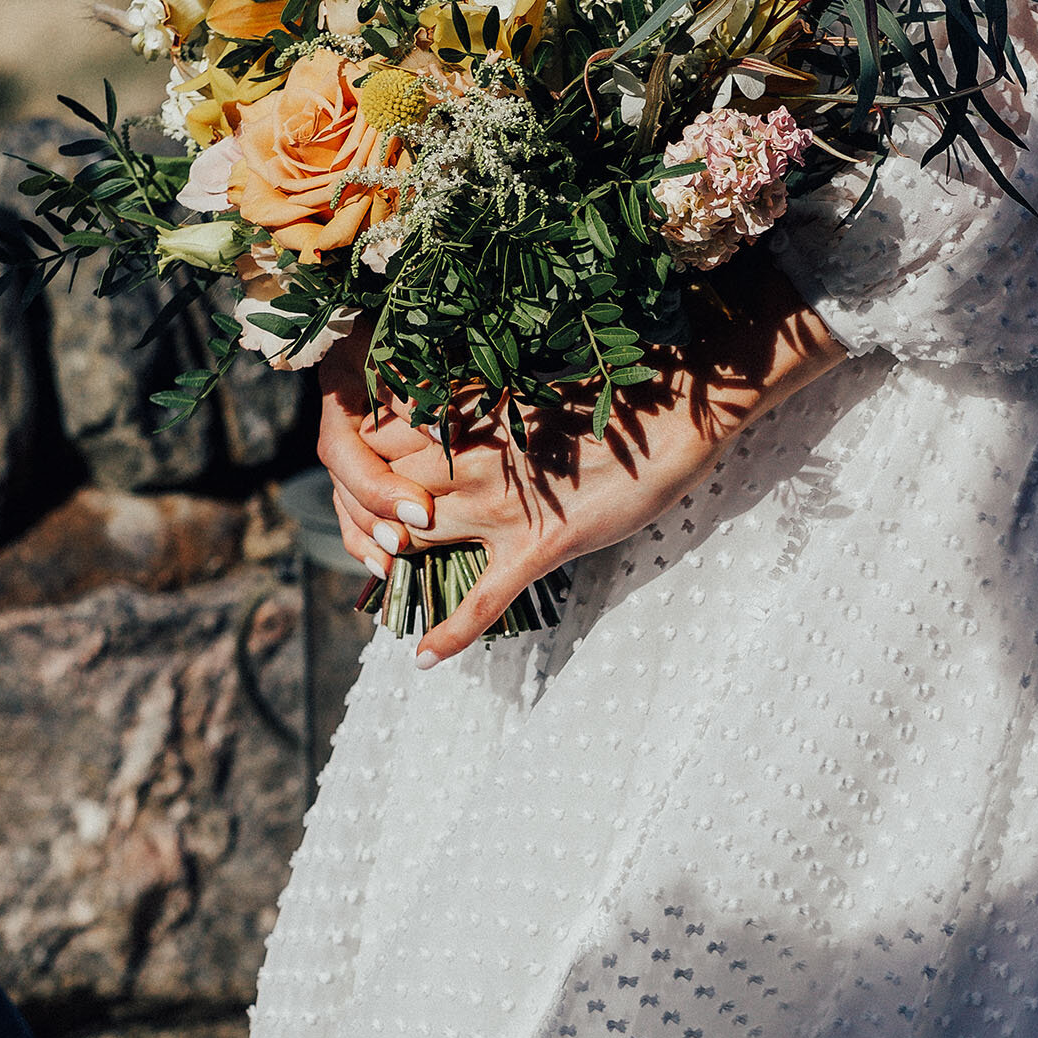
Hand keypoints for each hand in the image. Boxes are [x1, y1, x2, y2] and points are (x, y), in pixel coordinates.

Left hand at [316, 253, 843, 661]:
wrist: (680, 408)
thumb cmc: (615, 383)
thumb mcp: (530, 377)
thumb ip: (482, 392)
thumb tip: (446, 397)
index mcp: (467, 410)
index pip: (377, 434)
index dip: (357, 458)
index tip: (360, 469)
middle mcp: (471, 458)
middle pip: (380, 490)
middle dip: (362, 514)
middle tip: (367, 533)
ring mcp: (502, 506)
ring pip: (413, 542)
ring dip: (391, 567)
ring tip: (384, 586)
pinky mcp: (540, 546)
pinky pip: (482, 600)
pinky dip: (449, 634)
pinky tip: (423, 660)